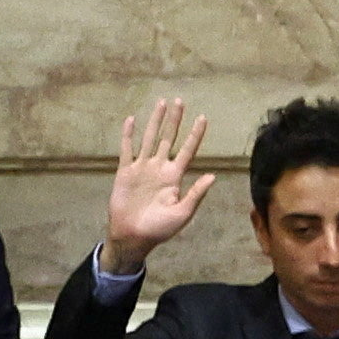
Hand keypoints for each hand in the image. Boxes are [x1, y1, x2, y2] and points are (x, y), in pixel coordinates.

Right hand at [100, 95, 218, 272]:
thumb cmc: (159, 230)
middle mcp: (159, 168)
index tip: (203, 118)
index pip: (188, 150)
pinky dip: (128, 135)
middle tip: (179, 101)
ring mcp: (142, 168)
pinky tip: (131, 120)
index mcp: (174, 177)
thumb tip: (213, 176)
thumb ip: (196, 194)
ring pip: (150, 138)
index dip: (195, 134)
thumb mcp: (182, 214)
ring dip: (155, 121)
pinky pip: (127, 149)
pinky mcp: (126, 172)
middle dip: (174, 120)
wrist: (132, 237)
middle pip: (168, 138)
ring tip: (161, 103)